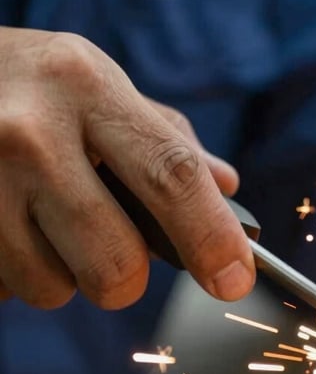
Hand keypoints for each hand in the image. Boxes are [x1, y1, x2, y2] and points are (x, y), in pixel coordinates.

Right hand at [0, 26, 253, 308]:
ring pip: (54, 288)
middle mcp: (31, 130)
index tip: (234, 281)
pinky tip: (11, 226)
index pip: (172, 175)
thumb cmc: (33, 86)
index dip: (211, 237)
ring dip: (64, 274)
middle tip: (115, 250)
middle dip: (128, 277)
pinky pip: (5, 288)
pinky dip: (17, 273)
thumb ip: (167, 139)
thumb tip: (226, 187)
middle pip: (116, 260)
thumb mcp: (100, 86)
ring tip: (46, 223)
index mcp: (90, 88)